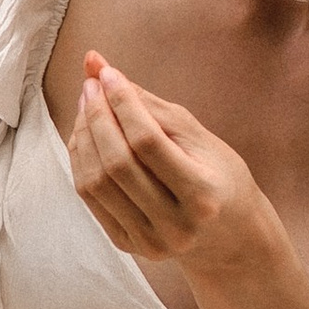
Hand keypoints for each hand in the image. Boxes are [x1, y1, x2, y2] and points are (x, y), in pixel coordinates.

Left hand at [68, 52, 279, 284]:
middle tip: (91, 84)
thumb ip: (146, 101)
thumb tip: (95, 62)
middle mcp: (176, 226)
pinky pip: (89, 197)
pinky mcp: (128, 246)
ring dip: (83, 135)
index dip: (123, 104)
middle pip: (118, 163)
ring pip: (96, 182)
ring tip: (87, 105)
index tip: (109, 73)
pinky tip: (85, 133)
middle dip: (97, 116)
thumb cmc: (217, 174)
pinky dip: (81, 159)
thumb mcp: (195, 135)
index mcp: (203, 196)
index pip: (148, 142)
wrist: (228, 235)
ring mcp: (150, 241)